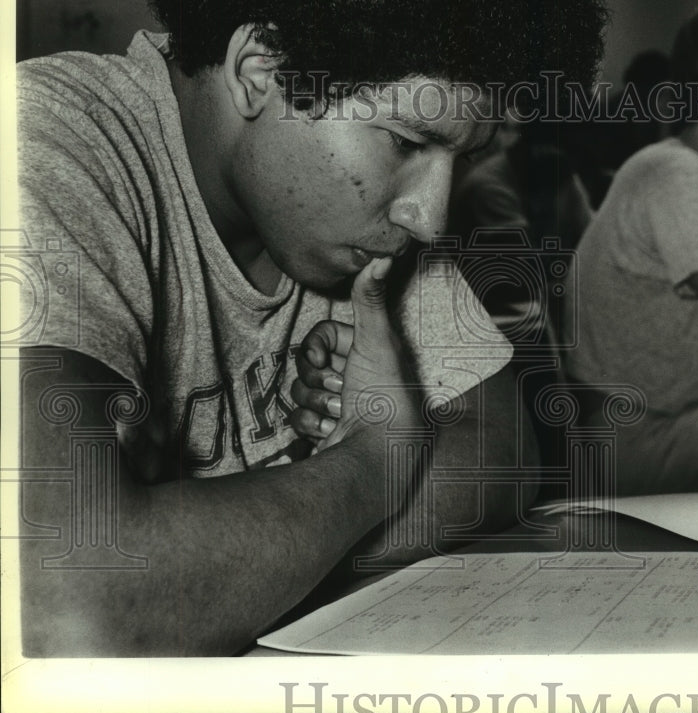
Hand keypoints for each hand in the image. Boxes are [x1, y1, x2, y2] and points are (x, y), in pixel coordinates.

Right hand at [290, 258, 421, 449]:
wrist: (376, 456)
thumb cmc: (384, 398)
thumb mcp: (377, 341)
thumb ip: (370, 299)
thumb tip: (382, 256)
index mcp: (367, 354)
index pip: (322, 336)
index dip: (317, 346)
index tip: (324, 359)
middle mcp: (354, 379)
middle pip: (308, 363)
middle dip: (318, 378)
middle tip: (341, 390)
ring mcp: (338, 406)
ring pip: (300, 390)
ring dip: (316, 402)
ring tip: (341, 414)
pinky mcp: (324, 431)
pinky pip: (298, 417)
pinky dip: (311, 425)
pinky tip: (333, 432)